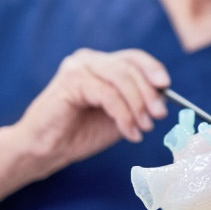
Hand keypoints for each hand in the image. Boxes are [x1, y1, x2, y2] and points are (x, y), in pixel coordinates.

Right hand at [13, 48, 169, 177]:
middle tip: (159, 115)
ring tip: (144, 127)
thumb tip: (164, 95)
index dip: (152, 68)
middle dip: (149, 93)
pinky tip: (130, 132)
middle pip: (130, 67)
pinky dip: (124, 115)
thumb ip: (138, 102)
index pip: (133, 58)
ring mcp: (78, 67)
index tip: (166, 86)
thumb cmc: (80, 133)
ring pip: (121, 79)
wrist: (44, 151)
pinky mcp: (70, 81)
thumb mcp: (119, 115)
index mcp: (100, 64)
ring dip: (138, 105)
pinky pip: (108, 94)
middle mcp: (88, 59)